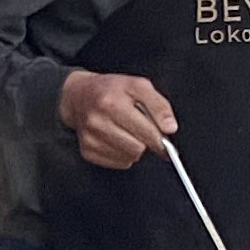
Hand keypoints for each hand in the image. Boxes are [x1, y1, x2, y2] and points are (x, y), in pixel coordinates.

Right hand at [59, 69, 177, 170]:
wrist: (79, 96)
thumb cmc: (111, 90)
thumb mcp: (138, 86)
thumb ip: (159, 105)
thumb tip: (170, 127)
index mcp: (113, 103)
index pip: (147, 132)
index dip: (161, 138)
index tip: (165, 140)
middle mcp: (98, 122)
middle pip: (138, 148)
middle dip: (146, 142)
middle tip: (143, 131)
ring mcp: (91, 138)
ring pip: (129, 158)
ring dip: (135, 148)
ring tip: (128, 132)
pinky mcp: (87, 151)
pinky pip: (118, 163)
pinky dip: (123, 154)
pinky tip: (118, 139)